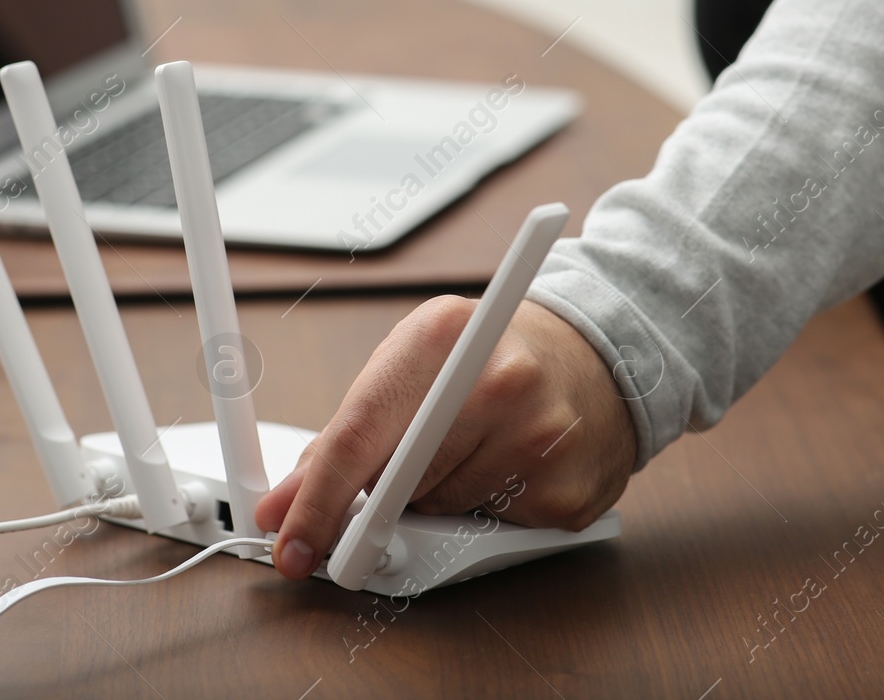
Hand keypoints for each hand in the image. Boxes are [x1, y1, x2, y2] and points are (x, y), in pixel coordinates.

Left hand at [254, 297, 636, 578]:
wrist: (597, 353)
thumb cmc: (490, 358)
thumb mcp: (413, 363)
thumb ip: (347, 433)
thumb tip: (286, 506)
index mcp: (442, 338)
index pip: (359, 438)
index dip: (317, 502)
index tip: (292, 546)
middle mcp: (497, 382)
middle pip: (397, 485)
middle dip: (387, 492)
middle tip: (413, 463)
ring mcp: (540, 440)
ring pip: (443, 514)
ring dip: (441, 499)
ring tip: (477, 447)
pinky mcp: (567, 493)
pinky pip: (494, 532)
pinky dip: (488, 511)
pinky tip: (511, 468)